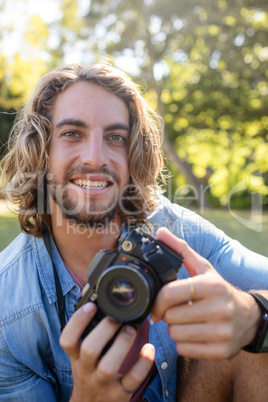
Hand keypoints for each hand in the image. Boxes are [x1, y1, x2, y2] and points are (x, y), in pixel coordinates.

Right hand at [60, 303, 154, 400]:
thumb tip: (96, 299)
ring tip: (131, 330)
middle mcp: (86, 370)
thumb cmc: (90, 373)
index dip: (77, 322)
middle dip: (104, 331)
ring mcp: (102, 384)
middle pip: (88, 350)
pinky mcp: (119, 395)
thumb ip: (87, 332)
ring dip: (122, 345)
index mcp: (76, 357)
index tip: (91, 306)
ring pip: (108, 367)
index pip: (67, 339)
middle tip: (117, 318)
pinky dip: (143, 365)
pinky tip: (149, 349)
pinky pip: (132, 381)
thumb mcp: (81, 355)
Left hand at [151, 228, 261, 359]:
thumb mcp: (203, 268)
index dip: (158, 301)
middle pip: (170, 317)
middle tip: (177, 311)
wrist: (248, 317)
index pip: (170, 294)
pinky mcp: (221, 352)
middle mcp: (219, 309)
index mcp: (211, 286)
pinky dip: (183, 344)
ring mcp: (222, 332)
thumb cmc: (219, 290)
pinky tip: (193, 333)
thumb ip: (180, 250)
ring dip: (175, 329)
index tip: (157, 305)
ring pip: (176, 335)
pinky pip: (184, 351)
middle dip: (169, 315)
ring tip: (186, 322)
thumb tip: (160, 232)